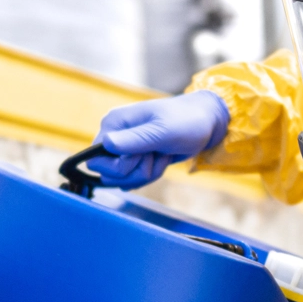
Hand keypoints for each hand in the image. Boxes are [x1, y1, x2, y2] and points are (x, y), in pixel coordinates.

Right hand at [82, 91, 228, 188]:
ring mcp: (124, 147)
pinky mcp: (134, 157)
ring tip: (161, 155)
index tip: (143, 154)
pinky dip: (150, 174)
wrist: (205, 123)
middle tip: (155, 154)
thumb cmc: (187, 121)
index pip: (97, 162)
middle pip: (110, 175)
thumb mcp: (162, 132)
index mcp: (113, 124)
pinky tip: (161, 158)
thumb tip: (106, 143)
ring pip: (122, 179)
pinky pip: (133, 178)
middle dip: (137, 172)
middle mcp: (114, 135)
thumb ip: (134, 140)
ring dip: (146, 173)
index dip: (121, 167)